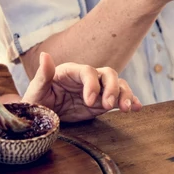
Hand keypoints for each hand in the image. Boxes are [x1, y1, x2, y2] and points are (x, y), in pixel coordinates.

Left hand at [22, 53, 141, 122]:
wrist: (42, 118)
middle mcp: (87, 78)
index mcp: (71, 72)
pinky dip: (130, 101)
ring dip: (125, 94)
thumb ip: (43, 74)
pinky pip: (120, 98)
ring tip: (127, 109)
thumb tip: (45, 55)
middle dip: (112, 89)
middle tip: (108, 106)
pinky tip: (137, 108)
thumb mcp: (36, 91)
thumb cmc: (36, 102)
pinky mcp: (102, 102)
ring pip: (117, 84)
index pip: (88, 71)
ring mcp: (97, 89)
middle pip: (108, 74)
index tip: (90, 101)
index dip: (92, 84)